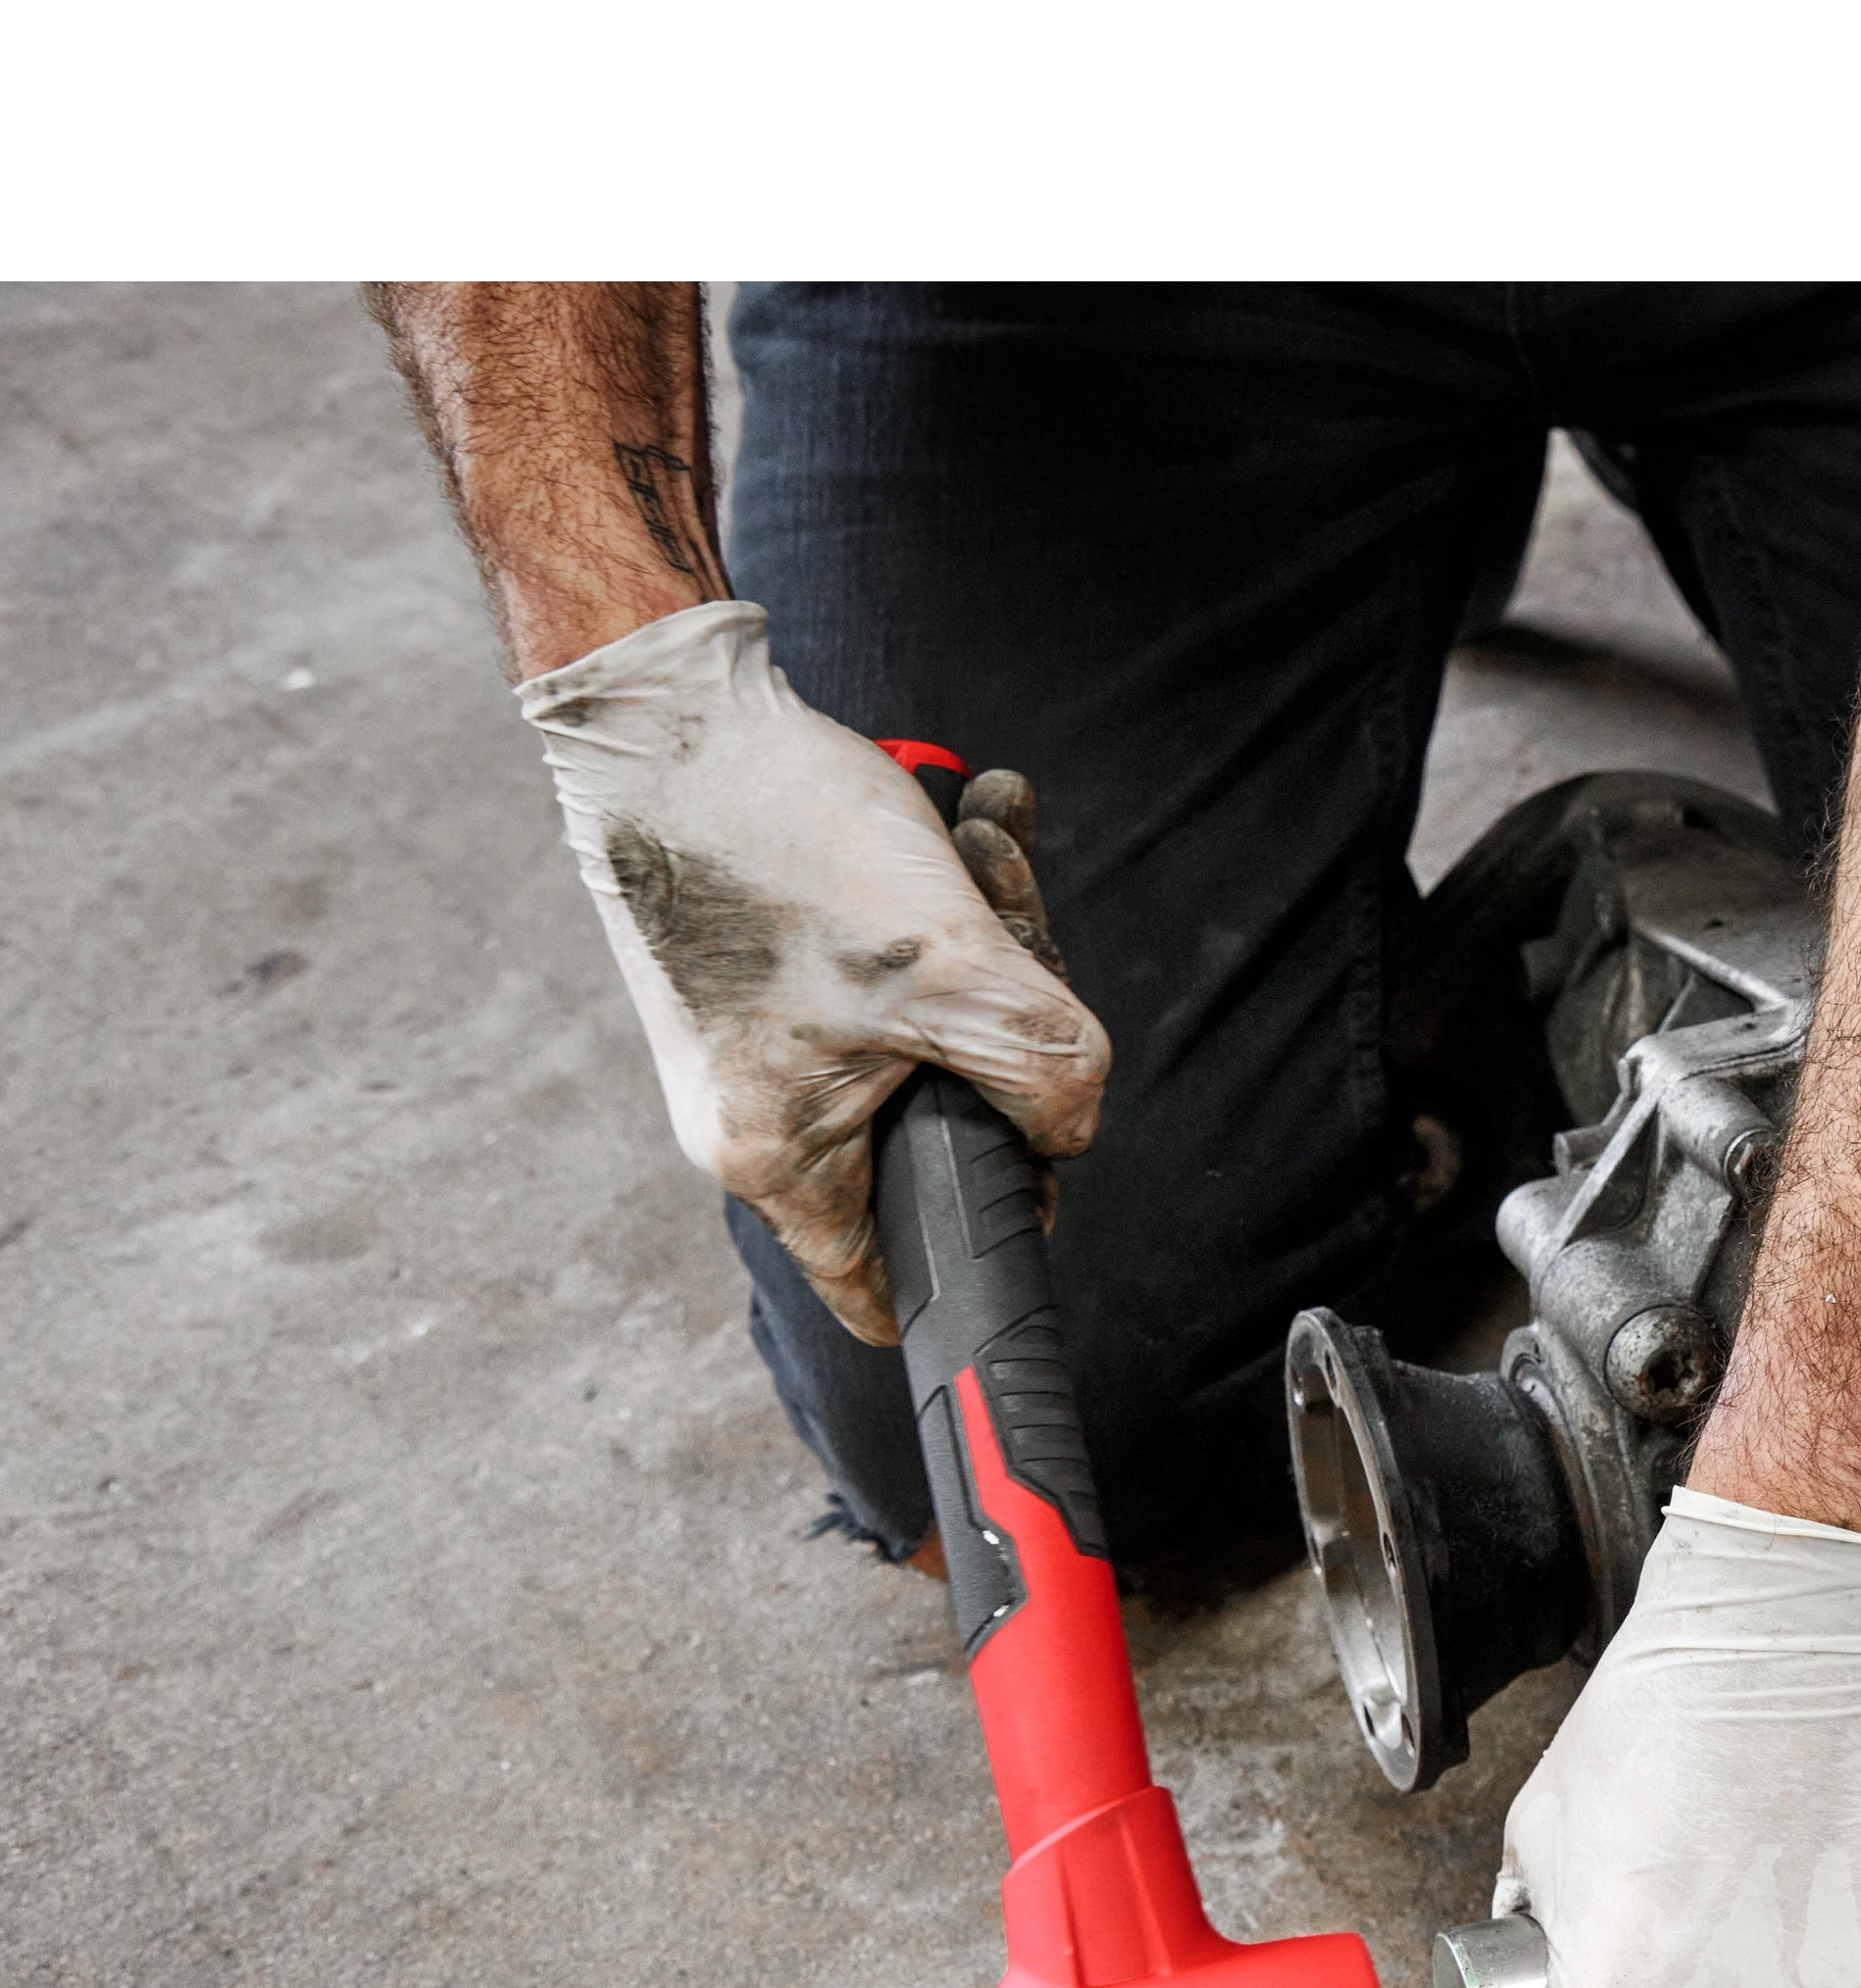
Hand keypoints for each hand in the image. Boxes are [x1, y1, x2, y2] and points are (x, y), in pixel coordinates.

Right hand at [515, 602, 1109, 1339]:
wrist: (662, 698)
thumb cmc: (780, 832)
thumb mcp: (955, 969)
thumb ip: (1045, 1076)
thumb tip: (1070, 1129)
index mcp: (776, 1159)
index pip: (888, 1289)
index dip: (982, 1250)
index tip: (1037, 1172)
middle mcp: (756, 1116)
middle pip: (941, 1133)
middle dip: (1013, 1034)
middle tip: (1023, 938)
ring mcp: (764, 1040)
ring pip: (936, 1032)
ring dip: (994, 936)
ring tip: (987, 842)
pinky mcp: (780, 966)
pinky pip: (901, 964)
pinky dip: (951, 896)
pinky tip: (981, 815)